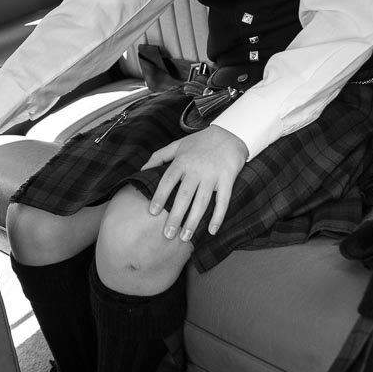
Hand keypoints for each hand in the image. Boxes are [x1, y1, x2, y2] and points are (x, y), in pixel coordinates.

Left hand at [141, 125, 247, 239]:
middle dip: (175, 217)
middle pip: (184, 196)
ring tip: (185, 237)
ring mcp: (213, 175)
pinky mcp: (227, 179)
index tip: (153, 212)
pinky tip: (211, 231)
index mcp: (182, 161)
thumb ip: (159, 156)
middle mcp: (196, 169)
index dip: (159, 196)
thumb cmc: (201, 142)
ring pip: (202, 202)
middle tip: (167, 234)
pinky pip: (223, 201)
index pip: (167, 181)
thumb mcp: (178, 144)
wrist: (230, 133)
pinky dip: (218, 217)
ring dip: (193, 221)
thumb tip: (142, 170)